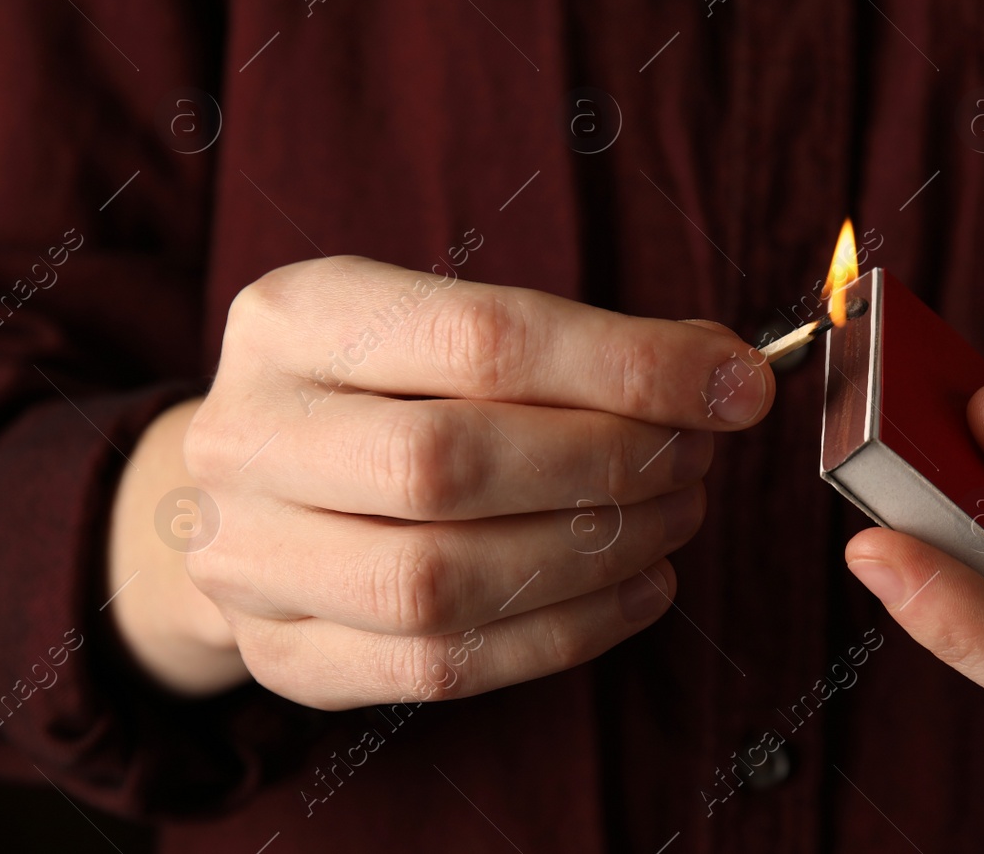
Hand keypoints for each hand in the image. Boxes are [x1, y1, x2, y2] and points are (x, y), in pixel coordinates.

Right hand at [107, 256, 772, 705]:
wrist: (254, 484)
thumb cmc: (385, 389)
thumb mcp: (448, 326)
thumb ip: (574, 345)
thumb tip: (723, 374)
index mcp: (295, 319)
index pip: (482, 339)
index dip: (629, 365)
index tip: (735, 383)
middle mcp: (247, 435)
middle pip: (448, 462)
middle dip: (610, 461)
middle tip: (696, 456)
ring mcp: (249, 556)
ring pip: (439, 579)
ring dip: (595, 553)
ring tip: (675, 516)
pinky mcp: (285, 653)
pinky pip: (442, 665)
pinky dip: (568, 631)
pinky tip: (640, 586)